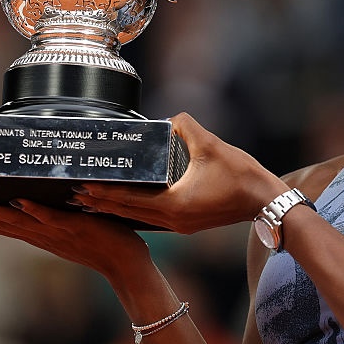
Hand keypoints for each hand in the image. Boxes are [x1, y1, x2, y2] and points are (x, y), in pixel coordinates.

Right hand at [0, 199, 150, 285]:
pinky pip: (53, 219)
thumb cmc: (103, 243)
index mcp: (41, 237)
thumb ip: (53, 217)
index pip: (3, 228)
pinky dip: (36, 211)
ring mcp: (59, 234)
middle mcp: (45, 237)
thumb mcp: (71, 229)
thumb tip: (35, 196)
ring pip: (22, 224)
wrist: (127, 266)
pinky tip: (20, 202)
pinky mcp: (77, 228)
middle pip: (4, 227)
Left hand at [67, 112, 287, 232]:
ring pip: (139, 219)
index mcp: (174, 205)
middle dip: (102, 204)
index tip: (82, 187)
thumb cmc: (243, 177)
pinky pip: (153, 219)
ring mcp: (180, 226)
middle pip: (128, 213)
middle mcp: (173, 221)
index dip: (104, 194)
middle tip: (76, 194)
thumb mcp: (212, 145)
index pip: (129, 201)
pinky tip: (127, 205)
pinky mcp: (188, 223)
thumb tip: (172, 118)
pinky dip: (135, 211)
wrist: (267, 202)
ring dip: (116, 209)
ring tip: (93, 201)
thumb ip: (187, 127)